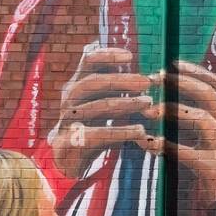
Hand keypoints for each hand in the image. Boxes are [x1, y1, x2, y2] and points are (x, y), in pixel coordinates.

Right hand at [47, 47, 156, 177]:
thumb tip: (149, 72)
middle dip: (121, 80)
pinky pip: (97, 135)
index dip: (107, 55)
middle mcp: (70, 99)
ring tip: (148, 103)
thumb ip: (119, 88)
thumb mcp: (104, 104)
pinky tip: (140, 131)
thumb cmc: (93, 126)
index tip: (130, 56)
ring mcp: (67, 120)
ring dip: (125, 104)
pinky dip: (121, 132)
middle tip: (147, 82)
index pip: (87, 60)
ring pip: (96, 107)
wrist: (69, 160)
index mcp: (78, 84)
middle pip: (92, 82)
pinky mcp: (69, 142)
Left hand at [144, 61, 215, 204]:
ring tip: (148, 110)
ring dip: (171, 110)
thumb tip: (176, 92)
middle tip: (154, 78)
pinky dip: (164, 146)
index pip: (215, 83)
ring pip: (199, 118)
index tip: (172, 63)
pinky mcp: (212, 166)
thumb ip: (206, 112)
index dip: (194, 71)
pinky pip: (185, 152)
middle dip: (179, 83)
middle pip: (206, 94)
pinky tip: (148, 143)